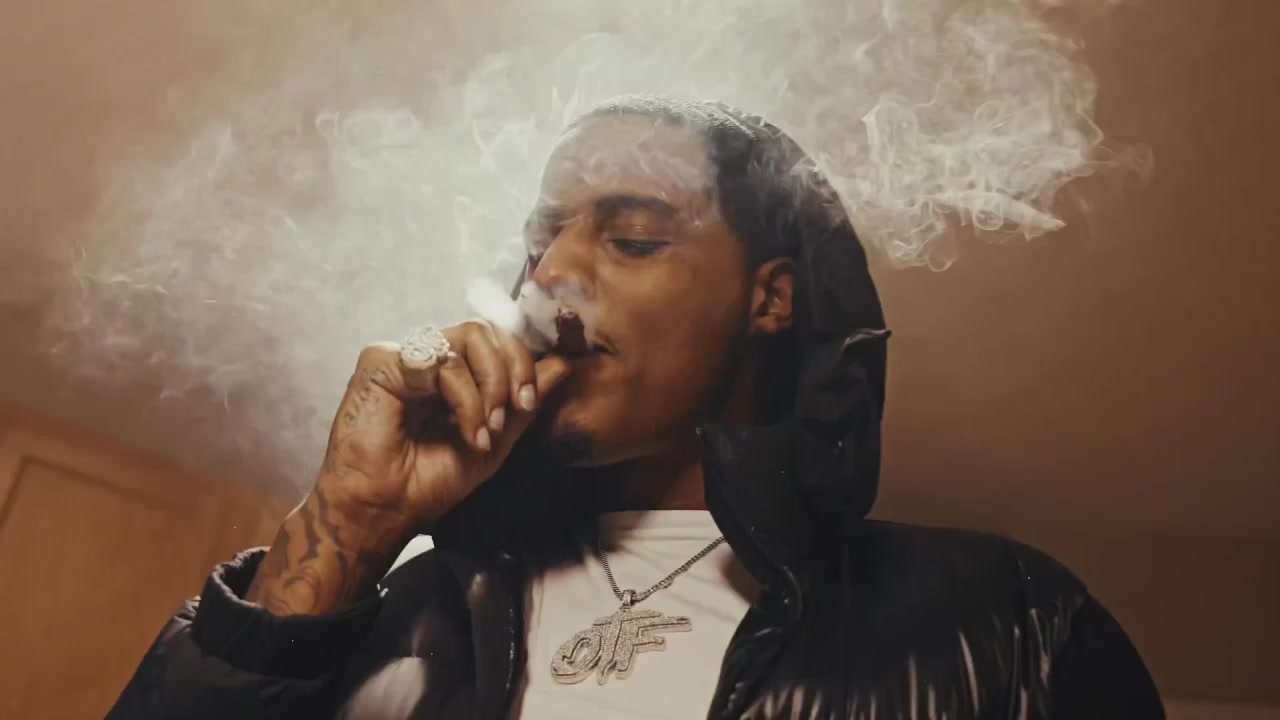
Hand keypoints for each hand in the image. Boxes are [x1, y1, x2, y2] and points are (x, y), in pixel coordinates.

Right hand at [246, 321, 570, 614]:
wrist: (386, 510)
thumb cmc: (430, 481)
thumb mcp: (496, 439)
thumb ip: (526, 401)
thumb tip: (567, 362)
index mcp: (453, 371)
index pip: (497, 340)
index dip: (523, 361)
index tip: (531, 400)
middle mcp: (429, 356)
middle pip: (489, 330)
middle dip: (515, 368)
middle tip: (518, 409)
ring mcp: (406, 355)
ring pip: (472, 336)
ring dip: (493, 386)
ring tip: (488, 429)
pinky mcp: (382, 361)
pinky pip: (444, 363)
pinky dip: (466, 399)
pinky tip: (468, 433)